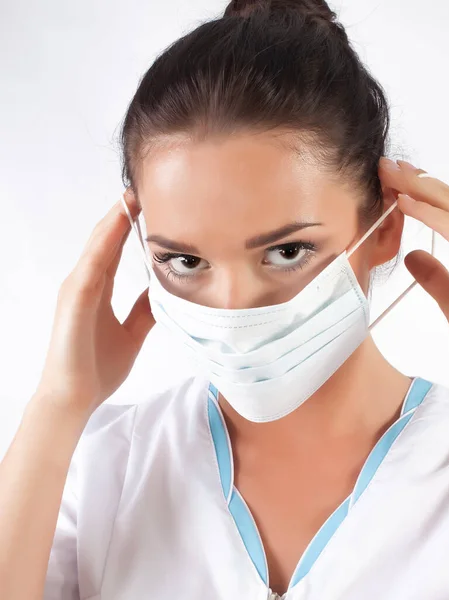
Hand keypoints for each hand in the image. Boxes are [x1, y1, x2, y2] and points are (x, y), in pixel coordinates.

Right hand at [34, 190, 154, 417]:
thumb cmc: (97, 367)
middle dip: (122, 214)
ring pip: (97, 246)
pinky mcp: (75, 300)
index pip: (115, 250)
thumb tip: (163, 292)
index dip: (129, 227)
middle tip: (141, 189)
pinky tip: (118, 225)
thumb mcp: (132, 333)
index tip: (149, 205)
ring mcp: (77, 290)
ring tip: (131, 196)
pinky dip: (104, 243)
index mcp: (98, 290)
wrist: (76, 397)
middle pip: (105, 241)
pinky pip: (92, 265)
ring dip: (113, 220)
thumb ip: (144, 310)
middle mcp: (86, 284)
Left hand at [379, 158, 448, 363]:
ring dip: (416, 187)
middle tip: (387, 165)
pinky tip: (402, 203)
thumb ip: (433, 272)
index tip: (396, 178)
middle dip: (415, 179)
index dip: (422, 189)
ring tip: (388, 174)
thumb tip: (412, 255)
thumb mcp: (448, 293)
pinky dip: (425, 212)